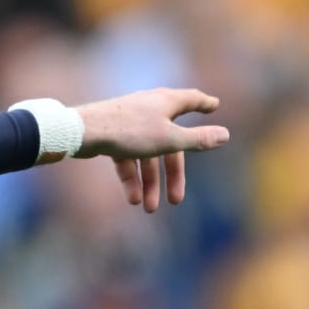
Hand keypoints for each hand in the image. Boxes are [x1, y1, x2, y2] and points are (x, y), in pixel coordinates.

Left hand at [75, 87, 229, 214]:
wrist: (83, 132)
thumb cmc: (129, 131)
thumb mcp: (169, 139)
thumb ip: (197, 139)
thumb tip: (225, 136)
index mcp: (167, 102)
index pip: (192, 100)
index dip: (203, 103)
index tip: (213, 106)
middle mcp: (149, 109)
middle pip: (169, 143)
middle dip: (172, 175)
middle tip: (176, 200)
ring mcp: (130, 123)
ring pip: (147, 156)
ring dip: (149, 183)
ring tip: (149, 209)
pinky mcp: (113, 137)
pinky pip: (127, 159)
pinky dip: (131, 178)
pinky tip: (132, 199)